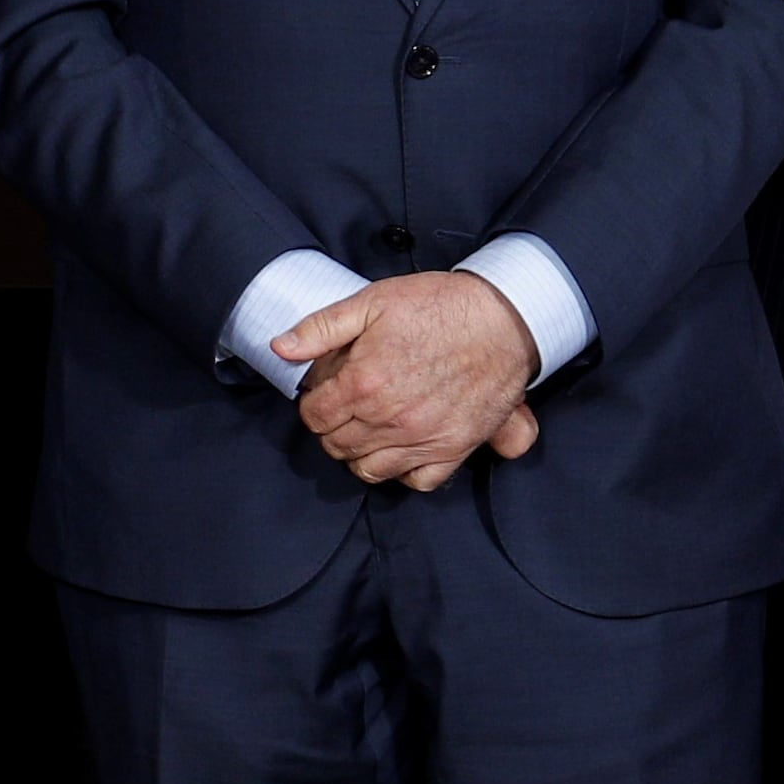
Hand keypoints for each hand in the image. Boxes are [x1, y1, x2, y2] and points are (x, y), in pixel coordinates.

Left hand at [275, 269, 547, 492]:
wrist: (503, 317)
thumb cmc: (437, 305)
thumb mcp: (371, 302)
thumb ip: (320, 328)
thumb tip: (280, 348)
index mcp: (363, 384)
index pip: (314, 418)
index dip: (313, 404)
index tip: (325, 394)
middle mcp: (390, 419)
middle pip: (337, 446)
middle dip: (333, 429)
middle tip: (345, 409)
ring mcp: (424, 438)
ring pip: (370, 470)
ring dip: (361, 454)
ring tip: (368, 430)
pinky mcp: (455, 448)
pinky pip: (419, 481)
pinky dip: (405, 472)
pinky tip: (402, 449)